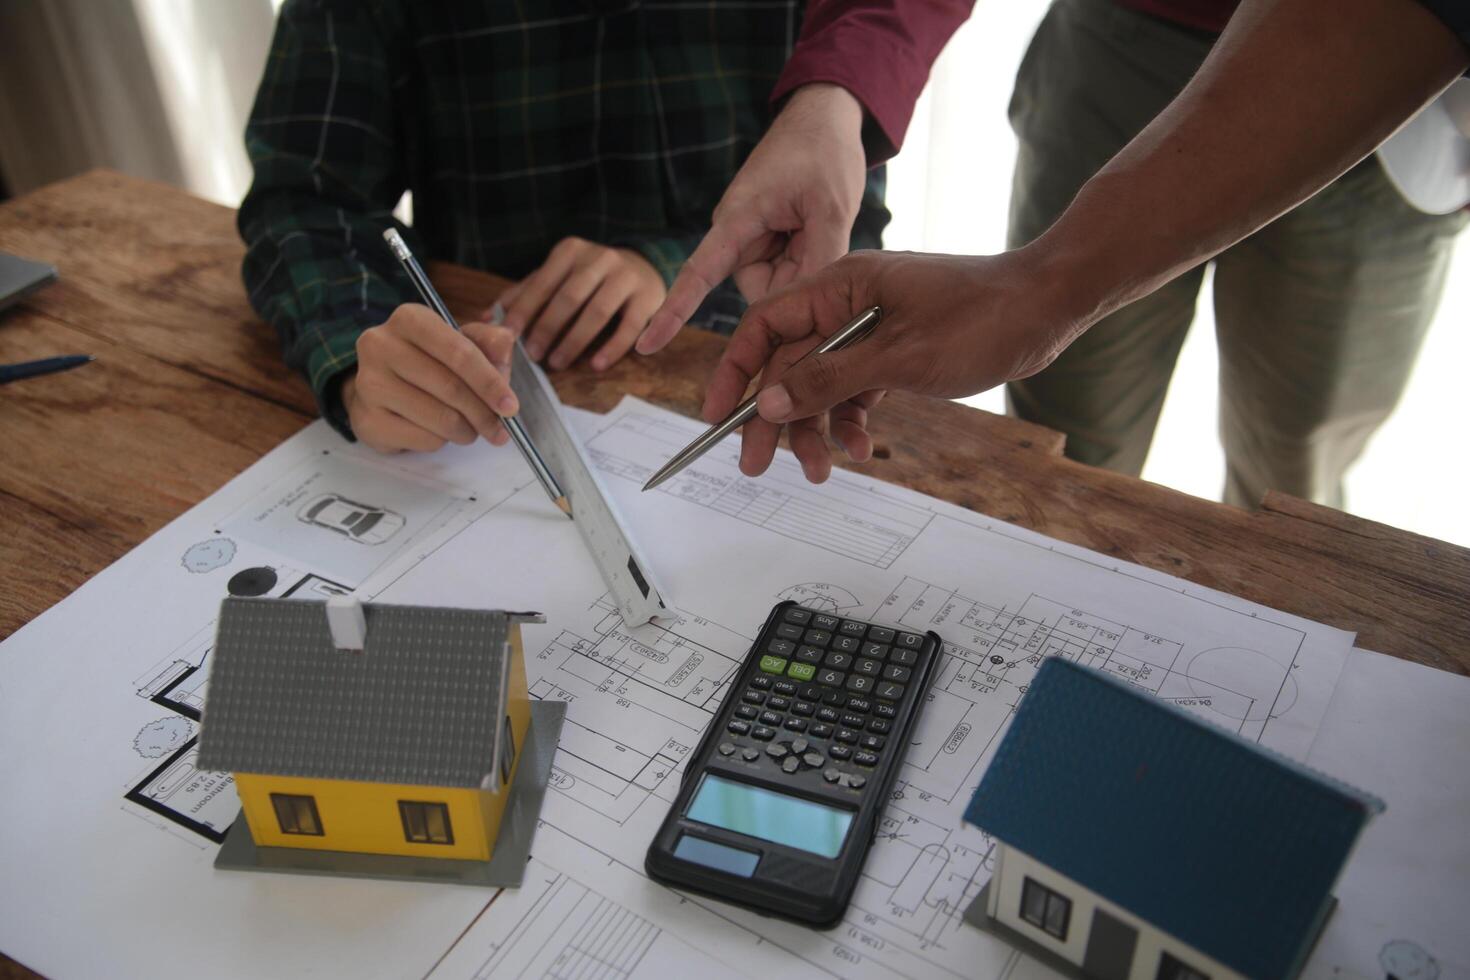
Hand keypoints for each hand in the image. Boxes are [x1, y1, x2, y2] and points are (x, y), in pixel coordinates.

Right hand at [341, 303, 517, 452]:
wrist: (381, 386)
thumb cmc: (428, 362)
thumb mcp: (461, 343)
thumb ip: (488, 342)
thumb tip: (505, 344)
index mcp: (410, 319)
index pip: (459, 352)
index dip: (490, 382)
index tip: (511, 407)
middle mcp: (381, 345)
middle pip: (451, 388)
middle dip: (484, 414)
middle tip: (500, 429)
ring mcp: (369, 383)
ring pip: (440, 418)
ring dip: (466, 430)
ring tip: (470, 429)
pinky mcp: (367, 419)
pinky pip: (424, 439)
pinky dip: (442, 441)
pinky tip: (439, 431)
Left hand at [498, 237, 665, 370]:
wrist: (643, 266)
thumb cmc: (589, 278)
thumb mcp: (557, 276)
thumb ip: (525, 294)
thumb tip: (487, 317)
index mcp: (571, 251)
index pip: (543, 282)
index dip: (524, 310)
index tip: (509, 336)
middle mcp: (600, 258)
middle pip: (569, 297)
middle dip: (548, 328)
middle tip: (534, 355)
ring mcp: (626, 276)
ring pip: (598, 312)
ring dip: (575, 341)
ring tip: (558, 363)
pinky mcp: (648, 297)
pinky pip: (630, 326)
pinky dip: (612, 347)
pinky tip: (596, 365)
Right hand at [636, 83, 866, 353]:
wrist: (824, 120)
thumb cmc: (822, 153)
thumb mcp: (831, 206)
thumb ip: (821, 257)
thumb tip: (810, 307)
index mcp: (738, 219)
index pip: (698, 273)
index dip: (674, 311)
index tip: (647, 345)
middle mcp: (737, 236)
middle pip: (762, 290)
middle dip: (795, 277)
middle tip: (824, 234)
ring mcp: (753, 241)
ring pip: (778, 284)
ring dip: (805, 266)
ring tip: (821, 222)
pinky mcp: (768, 244)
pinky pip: (787, 271)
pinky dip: (807, 259)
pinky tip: (818, 228)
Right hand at [705, 248, 1086, 481]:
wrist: (1047, 307)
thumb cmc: (982, 317)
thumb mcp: (898, 357)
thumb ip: (828, 380)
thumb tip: (767, 401)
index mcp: (840, 286)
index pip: (765, 326)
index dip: (734, 370)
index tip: (717, 416)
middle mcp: (848, 304)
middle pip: (789, 363)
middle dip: (773, 417)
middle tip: (757, 465)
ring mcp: (871, 328)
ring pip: (821, 383)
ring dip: (816, 428)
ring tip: (822, 471)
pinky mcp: (894, 350)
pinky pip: (855, 389)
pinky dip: (853, 421)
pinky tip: (862, 449)